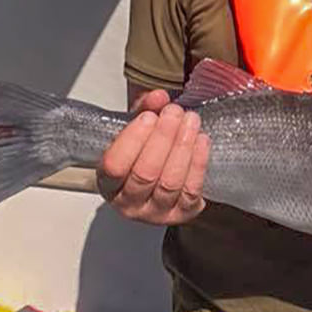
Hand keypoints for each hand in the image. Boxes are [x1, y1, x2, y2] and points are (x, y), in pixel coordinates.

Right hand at [97, 89, 209, 224]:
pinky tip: (201, 140)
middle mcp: (129, 204)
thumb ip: (144, 108)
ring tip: (191, 121)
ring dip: (183, 146)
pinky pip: (191, 190)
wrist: (166, 174)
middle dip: (163, 138)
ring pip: (170, 182)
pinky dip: (198, 162)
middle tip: (174, 113)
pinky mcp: (182, 214)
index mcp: (109, 183)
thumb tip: (158, 97)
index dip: (132, 140)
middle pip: (145, 173)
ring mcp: (156, 212)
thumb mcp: (137, 127)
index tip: (148, 117)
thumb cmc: (145, 151)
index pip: (114, 166)